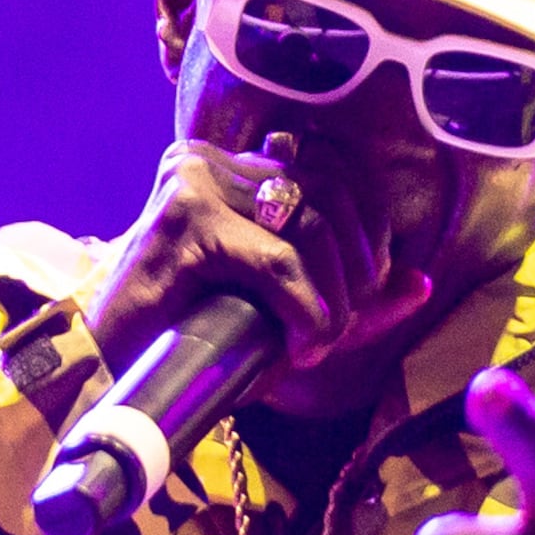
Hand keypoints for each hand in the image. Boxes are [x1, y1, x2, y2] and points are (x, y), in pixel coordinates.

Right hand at [88, 133, 431, 385]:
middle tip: (343, 326)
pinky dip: (305, 310)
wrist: (112, 374)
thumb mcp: (287, 317)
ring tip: (317, 344)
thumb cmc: (195, 344)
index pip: (336, 171)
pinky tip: (298, 348)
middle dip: (359, 266)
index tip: (364, 295)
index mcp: (237, 167)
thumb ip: (354, 299)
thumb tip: (421, 283)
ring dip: (334, 295)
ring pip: (309, 223)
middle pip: (330, 190)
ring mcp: (195, 181)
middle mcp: (214, 160)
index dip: (371, 233)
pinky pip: (277, 262)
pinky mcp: (183, 219)